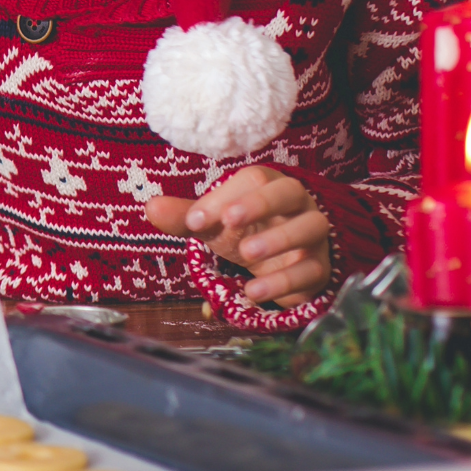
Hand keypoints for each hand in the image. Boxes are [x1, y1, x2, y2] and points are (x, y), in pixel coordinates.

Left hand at [144, 165, 331, 304]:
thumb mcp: (213, 224)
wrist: (278, 265)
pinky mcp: (320, 267)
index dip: (224, 196)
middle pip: (290, 191)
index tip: (194, 221)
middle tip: (230, 222)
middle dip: (260, 203)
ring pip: (310, 227)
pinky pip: (311, 270)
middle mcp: (297, 204)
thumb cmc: (244, 232)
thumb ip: (185, 216)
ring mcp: (314, 235)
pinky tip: (254, 291)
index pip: (252, 178)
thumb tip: (150, 207)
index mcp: (267, 184)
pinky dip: (284, 281)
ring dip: (279, 239)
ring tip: (245, 255)